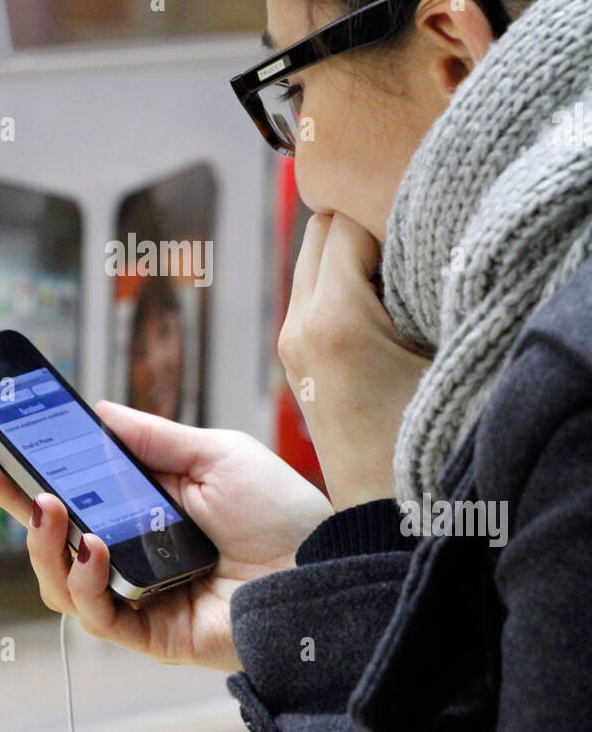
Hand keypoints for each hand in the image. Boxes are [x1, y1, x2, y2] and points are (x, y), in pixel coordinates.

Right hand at [0, 401, 332, 671]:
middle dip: (13, 500)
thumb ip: (150, 438)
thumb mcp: (214, 454)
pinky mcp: (154, 635)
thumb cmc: (281, 510)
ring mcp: (141, 595)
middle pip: (55, 535)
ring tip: (49, 510)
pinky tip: (93, 551)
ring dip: (44, 544)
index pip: (75, 488)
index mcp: (147, 506)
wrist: (325, 567)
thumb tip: (94, 413)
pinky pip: (98, 617)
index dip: (30, 468)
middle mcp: (137, 552)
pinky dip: (84, 583)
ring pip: (62, 581)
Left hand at [278, 211, 430, 511]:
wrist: (386, 515)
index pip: (345, 220)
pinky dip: (341, 282)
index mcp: (332, 318)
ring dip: (349, 255)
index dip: (385, 215)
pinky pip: (312, 292)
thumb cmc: (424, 439)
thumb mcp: (439, 353)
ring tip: (398, 282)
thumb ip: (422, 285)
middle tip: (408, 249)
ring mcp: (292, 343)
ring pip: (311, 259)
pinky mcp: (297, 359)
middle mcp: (299, 324)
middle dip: (360, 226)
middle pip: (317, 230)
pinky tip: (383, 307)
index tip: (418, 235)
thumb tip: (419, 235)